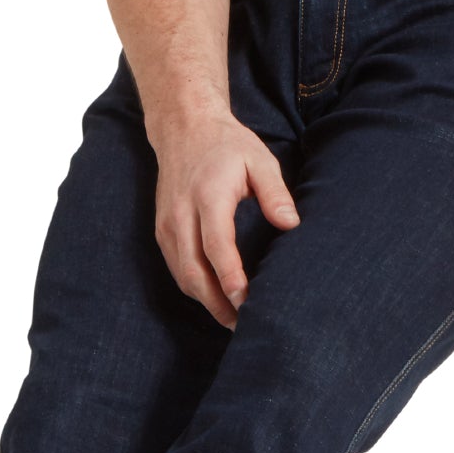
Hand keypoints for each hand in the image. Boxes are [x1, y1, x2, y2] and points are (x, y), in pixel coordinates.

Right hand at [149, 112, 300, 328]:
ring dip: (206, 301)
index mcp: (208, 194)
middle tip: (245, 324)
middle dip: (217, 303)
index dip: (230, 276)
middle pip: (193, 270)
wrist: (183, 128)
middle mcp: (181, 213)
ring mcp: (167, 224)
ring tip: (234, 320)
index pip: (216, 244)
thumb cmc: (227, 145)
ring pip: (181, 275)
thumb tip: (291, 224)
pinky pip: (176, 267)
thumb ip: (275, 191)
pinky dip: (194, 288)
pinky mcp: (162, 230)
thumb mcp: (259, 159)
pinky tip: (216, 299)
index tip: (247, 299)